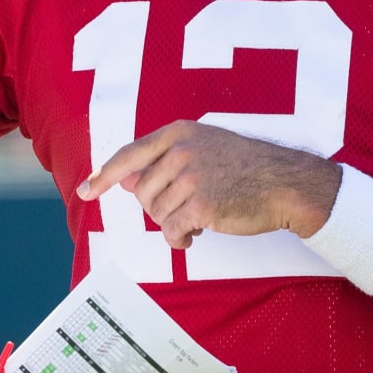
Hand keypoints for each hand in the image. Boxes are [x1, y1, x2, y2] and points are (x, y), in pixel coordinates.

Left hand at [76, 120, 339, 247]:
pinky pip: (172, 230)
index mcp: (179, 133)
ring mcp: (191, 176)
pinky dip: (180, 239)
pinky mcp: (201, 204)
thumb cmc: (247, 166)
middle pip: (142, 191)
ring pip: (156, 213)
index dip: (104, 174)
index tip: (86, 189)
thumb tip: (124, 181)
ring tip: (199, 218)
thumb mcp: (205, 148)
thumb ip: (165, 160)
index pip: (130, 154)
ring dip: (173, 224)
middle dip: (159, 207)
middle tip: (187, 209)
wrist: (285, 183)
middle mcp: (181, 150)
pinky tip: (197, 235)